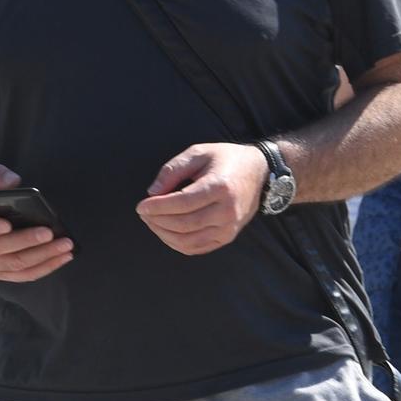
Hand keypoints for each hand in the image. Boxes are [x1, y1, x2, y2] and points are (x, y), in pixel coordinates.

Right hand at [0, 163, 73, 281]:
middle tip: (49, 232)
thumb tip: (13, 182)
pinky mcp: (1, 272)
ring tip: (65, 245)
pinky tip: (64, 257)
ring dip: (42, 256)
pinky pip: (23, 275)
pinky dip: (45, 267)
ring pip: (14, 264)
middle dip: (25, 241)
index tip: (6, 224)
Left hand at [136, 142, 269, 255]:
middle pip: (184, 224)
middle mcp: (227, 210)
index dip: (158, 207)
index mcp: (220, 186)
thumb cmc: (226, 159)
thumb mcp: (199, 152)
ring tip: (152, 221)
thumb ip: (173, 170)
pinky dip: (177, 243)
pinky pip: (197, 248)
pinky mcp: (227, 237)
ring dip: (164, 234)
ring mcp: (229, 227)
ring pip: (188, 241)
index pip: (183, 203)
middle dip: (157, 221)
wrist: (259, 172)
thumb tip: (152, 192)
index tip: (141, 205)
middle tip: (144, 212)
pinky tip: (166, 231)